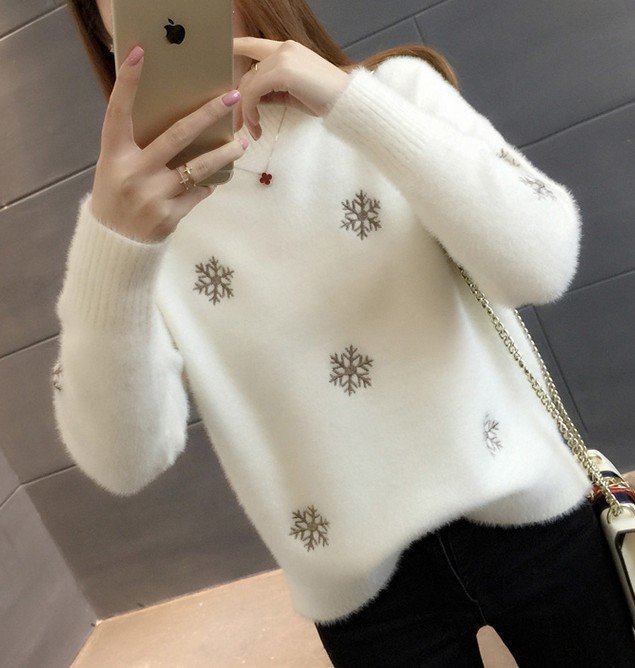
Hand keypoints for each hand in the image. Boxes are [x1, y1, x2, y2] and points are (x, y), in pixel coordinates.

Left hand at [232, 37, 350, 139]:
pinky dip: (251, 111)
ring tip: (253, 130)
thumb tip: (253, 100)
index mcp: (287, 49)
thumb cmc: (325, 100)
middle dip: (239, 101)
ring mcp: (282, 57)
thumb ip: (272, 91)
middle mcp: (283, 48)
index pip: (252, 45)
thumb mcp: (293, 94)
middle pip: (247, 74)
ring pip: (248, 84)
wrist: (347, 102)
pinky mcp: (282, 71)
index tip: (222, 62)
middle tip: (239, 124)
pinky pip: (254, 92)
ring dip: (246, 111)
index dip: (234, 49)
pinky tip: (257, 125)